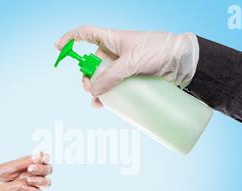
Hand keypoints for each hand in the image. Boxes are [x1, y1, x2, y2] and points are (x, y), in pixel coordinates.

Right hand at [56, 26, 198, 106]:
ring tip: (96, 102)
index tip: (58, 48)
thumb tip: (93, 91)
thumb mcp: (132, 62)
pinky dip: (109, 96)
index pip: (86, 34)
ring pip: (103, 78)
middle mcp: (116, 52)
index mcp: (112, 39)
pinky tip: (106, 105)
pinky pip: (116, 88)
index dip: (70, 39)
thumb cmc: (158, 51)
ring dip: (97, 90)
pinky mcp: (133, 79)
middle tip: (89, 88)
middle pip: (92, 63)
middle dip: (86, 76)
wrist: (183, 61)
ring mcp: (124, 66)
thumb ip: (111, 76)